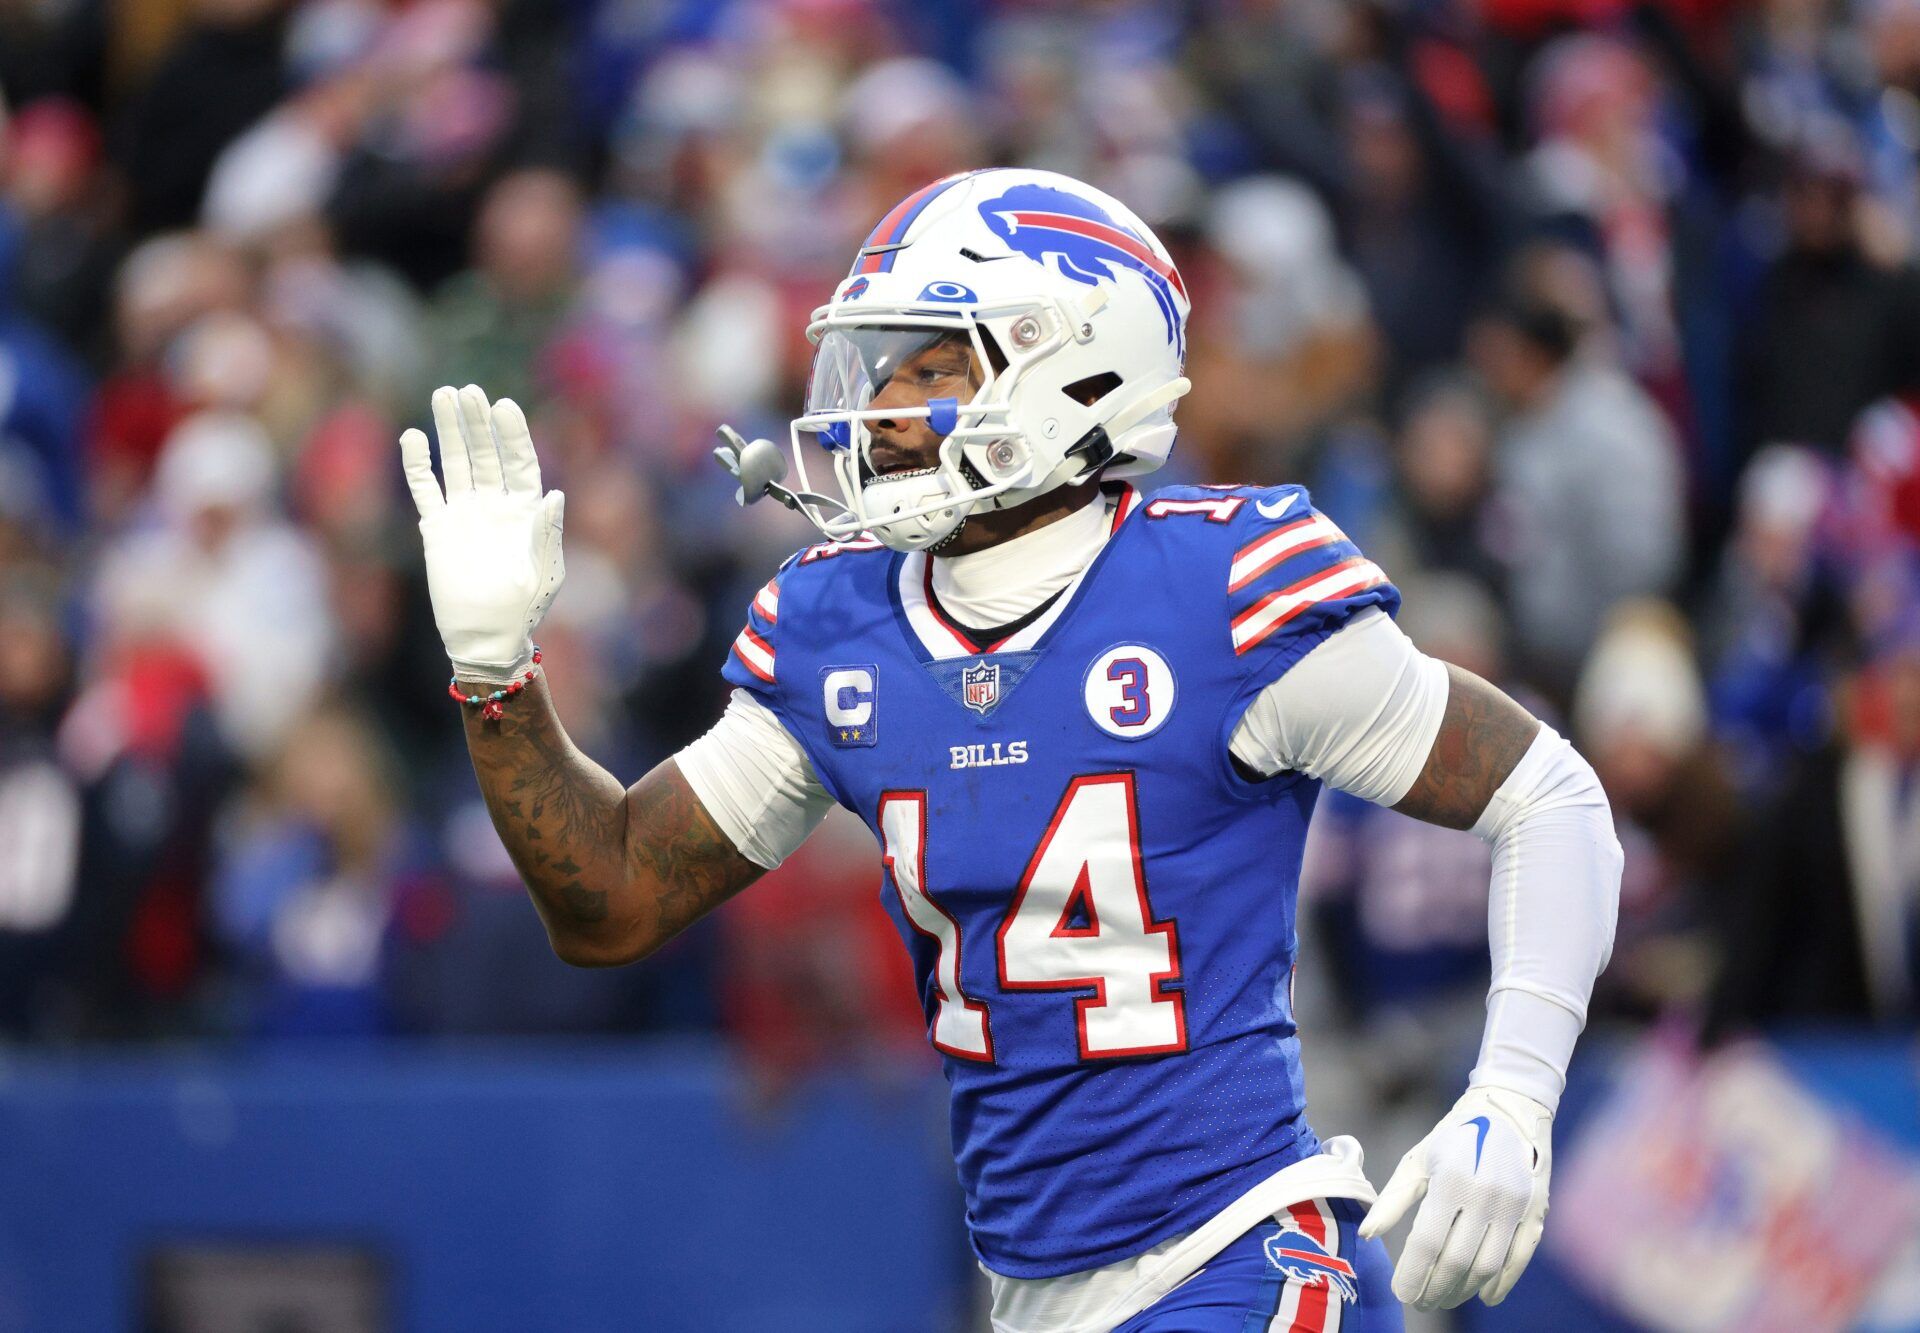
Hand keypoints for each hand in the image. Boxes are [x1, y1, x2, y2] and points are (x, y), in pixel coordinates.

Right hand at [401, 384, 564, 683]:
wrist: (488, 635)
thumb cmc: (525, 607)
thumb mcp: (545, 571)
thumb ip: (548, 532)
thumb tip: (555, 494)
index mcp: (525, 510)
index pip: (519, 461)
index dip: (512, 434)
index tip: (504, 406)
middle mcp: (495, 504)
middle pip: (485, 453)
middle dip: (477, 422)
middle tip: (468, 391)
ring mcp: (464, 512)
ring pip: (455, 462)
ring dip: (449, 430)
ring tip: (443, 395)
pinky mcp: (437, 527)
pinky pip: (425, 489)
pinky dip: (418, 464)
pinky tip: (412, 437)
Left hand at [1358, 1085, 1551, 1309]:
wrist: (1510, 1107)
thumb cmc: (1454, 1136)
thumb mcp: (1418, 1160)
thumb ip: (1393, 1200)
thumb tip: (1367, 1235)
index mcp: (1451, 1181)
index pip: (1427, 1243)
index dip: (1413, 1274)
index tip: (1401, 1293)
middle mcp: (1485, 1196)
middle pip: (1457, 1261)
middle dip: (1436, 1289)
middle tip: (1421, 1304)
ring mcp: (1515, 1206)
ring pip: (1487, 1266)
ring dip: (1464, 1290)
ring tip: (1445, 1299)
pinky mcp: (1536, 1212)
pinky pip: (1519, 1259)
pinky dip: (1502, 1283)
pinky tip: (1485, 1296)